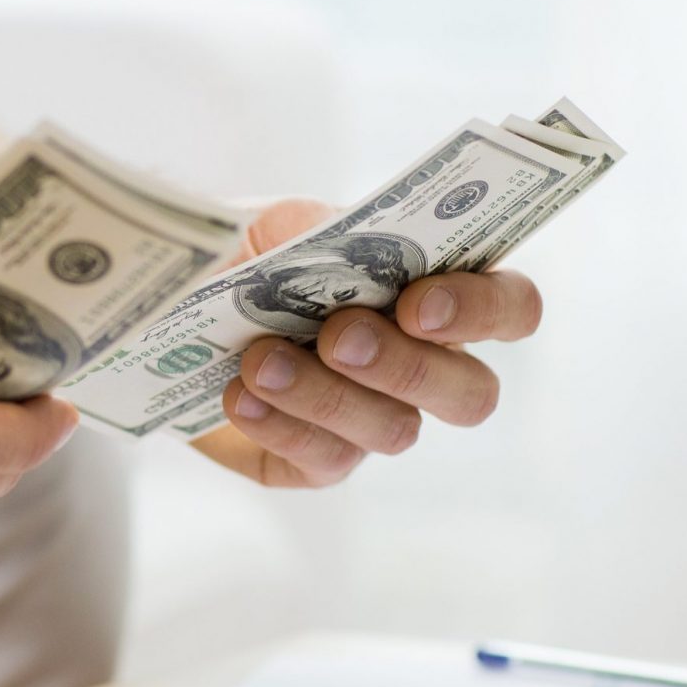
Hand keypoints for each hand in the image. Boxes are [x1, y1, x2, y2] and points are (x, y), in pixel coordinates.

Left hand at [192, 200, 542, 487]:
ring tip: (260, 361)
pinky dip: (281, 425)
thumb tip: (344, 244)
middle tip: (339, 336)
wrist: (176, 311)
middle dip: (408, 367)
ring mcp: (377, 421)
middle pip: (471, 394)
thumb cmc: (248, 259)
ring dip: (327, 394)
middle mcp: (425, 365)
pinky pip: (326, 460)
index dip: (482, 310)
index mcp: (438, 292)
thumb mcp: (283, 223)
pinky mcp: (320, 463)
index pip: (510, 308)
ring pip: (396, 432)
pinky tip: (240, 396)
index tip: (418, 303)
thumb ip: (326, 228)